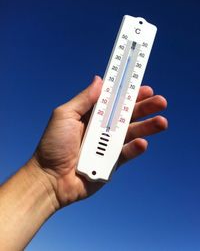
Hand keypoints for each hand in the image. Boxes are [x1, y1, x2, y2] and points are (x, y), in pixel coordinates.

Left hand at [30, 75, 166, 208]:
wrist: (50, 179)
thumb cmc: (54, 145)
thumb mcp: (65, 115)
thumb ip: (84, 99)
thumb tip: (99, 79)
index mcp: (91, 115)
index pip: (113, 101)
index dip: (128, 94)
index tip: (143, 87)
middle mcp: (101, 128)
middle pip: (126, 115)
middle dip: (144, 108)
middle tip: (160, 101)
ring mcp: (107, 146)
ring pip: (131, 133)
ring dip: (147, 126)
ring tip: (161, 122)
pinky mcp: (111, 162)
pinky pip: (126, 153)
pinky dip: (135, 148)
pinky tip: (142, 143)